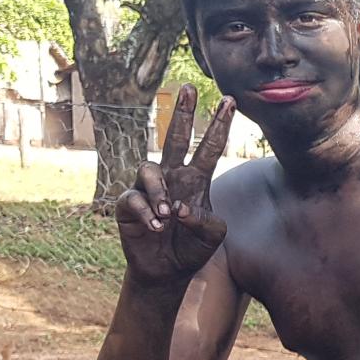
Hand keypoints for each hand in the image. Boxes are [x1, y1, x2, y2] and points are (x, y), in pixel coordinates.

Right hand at [116, 85, 234, 281]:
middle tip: (187, 89)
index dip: (219, 125)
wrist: (168, 270)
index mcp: (196, 179)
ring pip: (149, 169)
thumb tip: (181, 209)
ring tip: (168, 215)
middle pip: (174, 138)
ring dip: (159, 191)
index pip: (209, 147)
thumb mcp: (213, 236)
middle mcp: (172, 177)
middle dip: (182, 114)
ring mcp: (148, 188)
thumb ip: (207, 223)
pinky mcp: (128, 204)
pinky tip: (156, 226)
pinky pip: (133, 197)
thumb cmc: (192, 247)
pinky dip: (145, 210)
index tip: (230, 101)